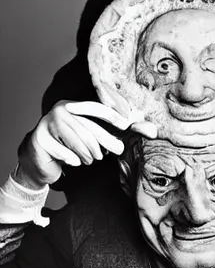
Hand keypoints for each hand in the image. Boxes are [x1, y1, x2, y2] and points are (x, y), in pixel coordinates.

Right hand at [16, 100, 130, 189]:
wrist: (35, 161)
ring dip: (89, 154)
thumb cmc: (63, 148)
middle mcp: (58, 111)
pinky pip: (63, 153)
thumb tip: (120, 136)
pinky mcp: (40, 140)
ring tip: (92, 160)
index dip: (112, 116)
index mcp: (71, 105)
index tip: (126, 125)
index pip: (95, 108)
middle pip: (88, 127)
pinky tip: (76, 162)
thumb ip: (96, 132)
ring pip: (77, 141)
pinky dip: (73, 160)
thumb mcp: (81, 135)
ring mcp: (47, 124)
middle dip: (105, 140)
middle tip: (118, 149)